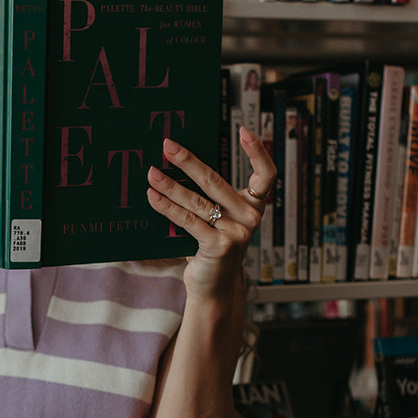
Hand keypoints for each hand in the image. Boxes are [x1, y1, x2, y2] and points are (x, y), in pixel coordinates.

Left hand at [146, 126, 275, 301]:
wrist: (213, 288)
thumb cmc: (211, 249)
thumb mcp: (217, 221)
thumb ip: (209, 199)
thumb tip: (175, 166)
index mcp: (254, 207)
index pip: (265, 175)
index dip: (257, 151)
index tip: (244, 129)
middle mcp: (250, 218)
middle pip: (217, 182)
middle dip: (188, 161)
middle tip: (167, 145)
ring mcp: (236, 233)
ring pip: (197, 201)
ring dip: (170, 184)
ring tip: (151, 172)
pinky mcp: (219, 246)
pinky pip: (188, 221)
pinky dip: (167, 207)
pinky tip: (152, 196)